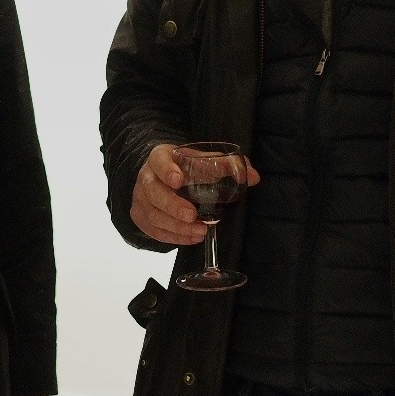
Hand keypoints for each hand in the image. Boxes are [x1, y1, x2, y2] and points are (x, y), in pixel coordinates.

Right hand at [130, 143, 257, 245]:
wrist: (160, 174)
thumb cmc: (183, 166)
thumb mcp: (200, 159)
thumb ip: (226, 166)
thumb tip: (253, 177)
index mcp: (160, 157)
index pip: (159, 161)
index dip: (166, 171)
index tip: (179, 181)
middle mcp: (146, 177)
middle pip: (153, 192)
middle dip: (172, 206)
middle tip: (192, 215)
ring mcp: (140, 198)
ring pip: (153, 215)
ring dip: (176, 227)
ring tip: (199, 231)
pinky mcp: (140, 216)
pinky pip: (153, 230)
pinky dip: (172, 237)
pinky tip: (190, 237)